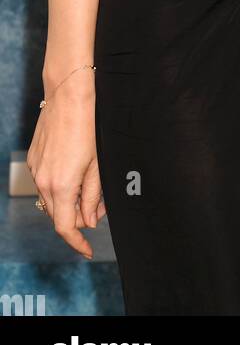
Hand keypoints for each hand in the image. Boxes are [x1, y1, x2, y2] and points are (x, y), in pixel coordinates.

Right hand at [27, 67, 105, 258]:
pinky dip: (59, 186)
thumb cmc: (90, 126)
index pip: (66, 227)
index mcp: (61, 186)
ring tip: (91, 187)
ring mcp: (36, 169)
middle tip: (101, 207)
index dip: (78, 242)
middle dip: (78, 218)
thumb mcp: (98, 165)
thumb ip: (93, 196)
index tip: (89, 249)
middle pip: (58, 215)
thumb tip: (91, 220)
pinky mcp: (34, 158)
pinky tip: (75, 172)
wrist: (69, 95)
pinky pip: (45, 183)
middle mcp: (43, 181)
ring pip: (51, 199)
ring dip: (68, 201)